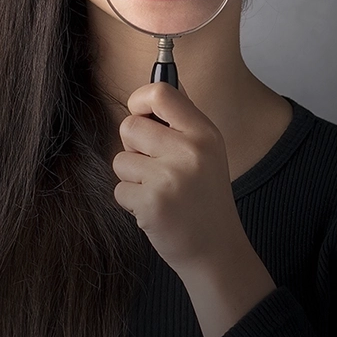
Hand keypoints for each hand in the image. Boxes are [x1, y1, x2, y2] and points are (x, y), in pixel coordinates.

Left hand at [115, 82, 274, 336]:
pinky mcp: (152, 203)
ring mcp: (170, 177)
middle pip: (129, 126)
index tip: (142, 116)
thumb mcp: (208, 151)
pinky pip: (120, 189)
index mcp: (204, 132)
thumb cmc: (205, 197)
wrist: (215, 249)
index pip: (160, 93)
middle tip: (154, 165)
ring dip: (132, 177)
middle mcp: (189, 150)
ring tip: (158, 191)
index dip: (140, 101)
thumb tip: (155, 87)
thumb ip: (182, 121)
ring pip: (120, 160)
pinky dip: (131, 202)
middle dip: (132, 146)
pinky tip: (155, 209)